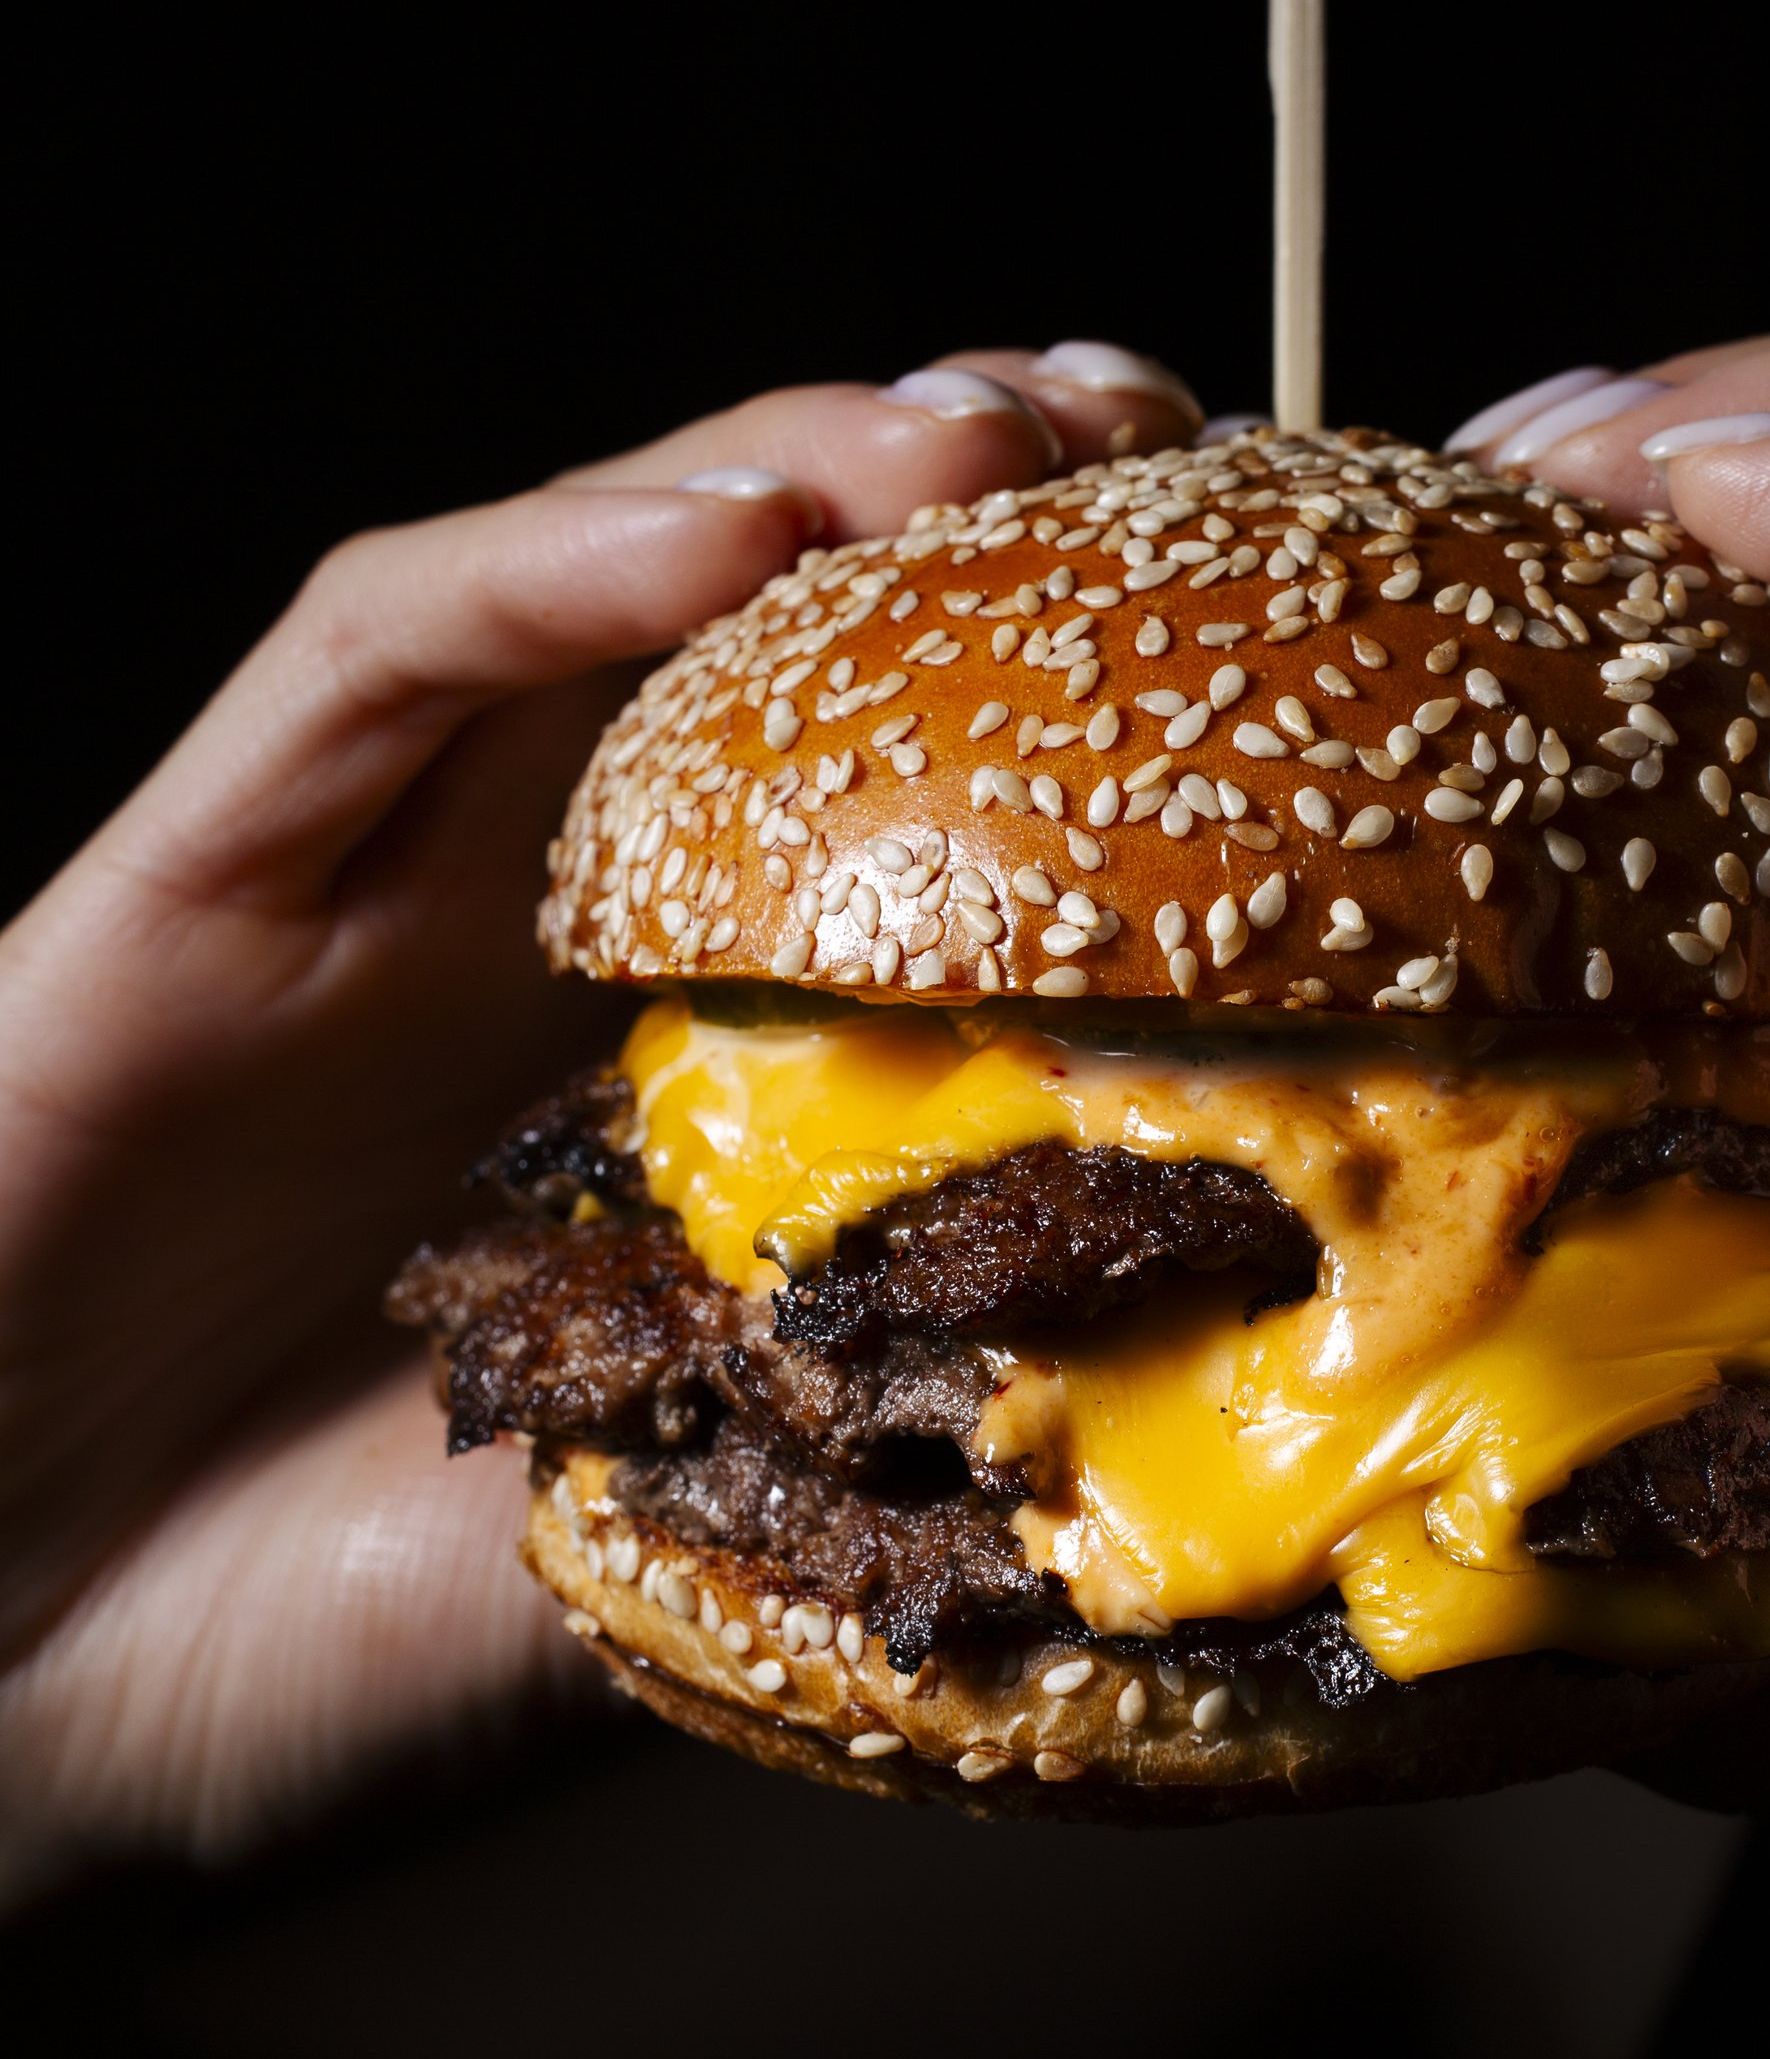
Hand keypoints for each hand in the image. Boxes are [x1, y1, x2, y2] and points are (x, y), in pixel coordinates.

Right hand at [0, 341, 1198, 1882]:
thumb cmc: (286, 1624)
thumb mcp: (666, 1542)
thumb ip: (865, 1472)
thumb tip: (1197, 1492)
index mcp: (665, 1054)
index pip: (895, 795)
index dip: (1079, 679)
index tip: (1289, 612)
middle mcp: (527, 920)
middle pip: (767, 620)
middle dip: (971, 502)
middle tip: (1159, 434)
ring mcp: (360, 876)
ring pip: (591, 580)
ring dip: (795, 470)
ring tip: (994, 440)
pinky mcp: (192, 874)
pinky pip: (371, 663)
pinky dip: (545, 574)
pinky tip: (723, 534)